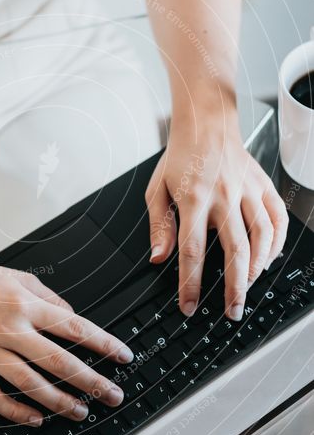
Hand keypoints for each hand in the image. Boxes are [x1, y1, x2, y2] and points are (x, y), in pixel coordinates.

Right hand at [0, 249, 132, 425]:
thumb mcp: (17, 276)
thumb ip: (48, 296)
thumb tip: (73, 316)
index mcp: (24, 305)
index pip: (74, 327)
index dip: (103, 344)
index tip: (122, 357)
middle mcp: (9, 329)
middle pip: (58, 361)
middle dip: (91, 381)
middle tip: (112, 395)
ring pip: (31, 384)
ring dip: (60, 401)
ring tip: (81, 412)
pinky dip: (17, 412)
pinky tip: (37, 419)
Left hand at [145, 121, 287, 320]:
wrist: (206, 123)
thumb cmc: (180, 157)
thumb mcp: (156, 189)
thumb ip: (159, 226)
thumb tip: (158, 257)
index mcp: (193, 199)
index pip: (192, 251)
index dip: (190, 284)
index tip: (189, 305)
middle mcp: (223, 196)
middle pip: (233, 250)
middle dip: (234, 287)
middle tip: (232, 311)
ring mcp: (247, 190)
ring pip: (261, 237)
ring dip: (257, 269)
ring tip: (249, 288)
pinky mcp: (263, 186)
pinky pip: (277, 219)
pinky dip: (276, 244)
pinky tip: (267, 260)